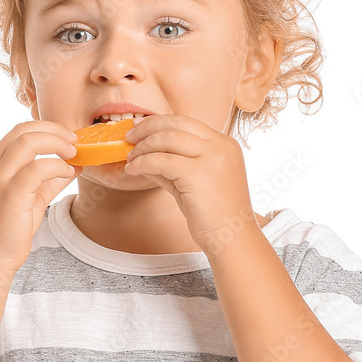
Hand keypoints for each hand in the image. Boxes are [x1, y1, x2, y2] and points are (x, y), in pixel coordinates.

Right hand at [0, 121, 80, 274]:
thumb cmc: (8, 232)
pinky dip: (56, 165)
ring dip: (56, 143)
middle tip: (74, 141)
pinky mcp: (9, 195)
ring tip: (73, 153)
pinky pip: (36, 168)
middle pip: (22, 130)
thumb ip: (49, 180)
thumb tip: (75, 165)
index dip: (45, 129)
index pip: (17, 133)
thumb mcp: (31, 199)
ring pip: (27, 142)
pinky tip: (67, 172)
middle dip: (53, 130)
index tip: (66, 138)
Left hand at [122, 113, 259, 253]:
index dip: (159, 122)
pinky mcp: (199, 173)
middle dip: (148, 127)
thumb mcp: (192, 183)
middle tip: (129, 137)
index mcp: (224, 144)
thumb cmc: (214, 215)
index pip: (187, 122)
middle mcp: (220, 146)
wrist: (232, 239)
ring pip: (167, 138)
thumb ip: (171, 167)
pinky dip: (143, 163)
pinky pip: (161, 160)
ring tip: (130, 158)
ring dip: (143, 146)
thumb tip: (143, 157)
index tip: (140, 128)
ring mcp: (212, 157)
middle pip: (177, 123)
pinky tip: (132, 169)